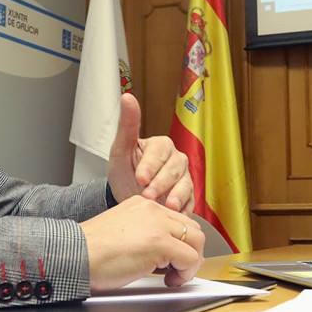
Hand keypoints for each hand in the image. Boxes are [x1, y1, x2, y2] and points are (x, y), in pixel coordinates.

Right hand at [79, 197, 204, 289]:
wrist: (75, 255)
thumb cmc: (90, 251)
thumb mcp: (122, 232)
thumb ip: (145, 235)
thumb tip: (166, 256)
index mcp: (142, 205)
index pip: (178, 221)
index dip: (181, 243)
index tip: (172, 260)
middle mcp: (153, 210)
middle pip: (192, 229)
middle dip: (190, 253)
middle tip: (176, 271)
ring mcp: (158, 225)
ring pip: (196, 242)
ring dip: (190, 264)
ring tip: (173, 277)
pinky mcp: (160, 243)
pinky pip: (189, 259)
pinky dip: (185, 274)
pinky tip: (169, 281)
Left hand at [107, 93, 193, 213]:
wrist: (126, 196)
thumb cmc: (124, 171)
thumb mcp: (120, 149)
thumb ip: (127, 125)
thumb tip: (127, 96)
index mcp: (161, 145)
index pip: (160, 152)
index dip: (150, 165)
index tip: (139, 177)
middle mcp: (176, 159)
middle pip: (174, 168)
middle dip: (161, 183)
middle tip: (147, 195)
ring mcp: (183, 178)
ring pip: (185, 184)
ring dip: (176, 196)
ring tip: (167, 206)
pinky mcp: (188, 196)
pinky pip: (191, 201)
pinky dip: (184, 208)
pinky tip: (176, 215)